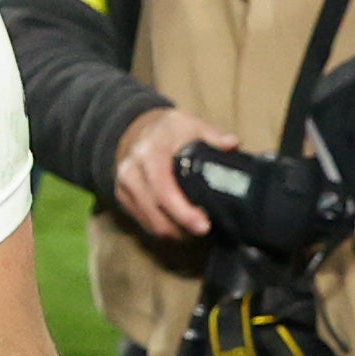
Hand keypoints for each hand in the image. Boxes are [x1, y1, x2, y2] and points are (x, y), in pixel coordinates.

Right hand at [106, 105, 231, 242]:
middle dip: (182, 228)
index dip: (183, 212)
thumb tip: (232, 143)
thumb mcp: (189, 123)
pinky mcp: (122, 198)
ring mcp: (124, 186)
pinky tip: (180, 226)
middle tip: (205, 229)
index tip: (203, 225)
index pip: (163, 189)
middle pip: (156, 212)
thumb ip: (212, 134)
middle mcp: (131, 171)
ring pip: (150, 223)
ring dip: (174, 232)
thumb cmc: (167, 130)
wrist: (136, 130)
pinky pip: (144, 223)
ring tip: (195, 229)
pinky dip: (164, 229)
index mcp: (149, 152)